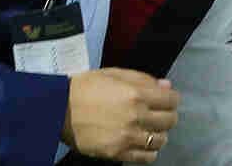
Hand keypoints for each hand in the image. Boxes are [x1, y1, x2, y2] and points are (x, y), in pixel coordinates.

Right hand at [62, 68, 179, 163]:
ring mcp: (128, 137)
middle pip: (170, 121)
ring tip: (148, 129)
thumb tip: (167, 86)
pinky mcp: (118, 153)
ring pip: (161, 140)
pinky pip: (147, 157)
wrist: (59, 108)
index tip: (166, 99)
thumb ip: (143, 79)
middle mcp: (136, 117)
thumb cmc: (86, 87)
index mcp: (136, 94)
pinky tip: (141, 143)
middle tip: (157, 113)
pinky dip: (150, 151)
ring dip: (159, 133)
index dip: (171, 98)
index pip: (172, 100)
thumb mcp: (114, 74)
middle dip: (167, 115)